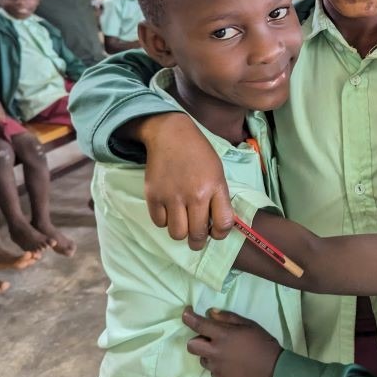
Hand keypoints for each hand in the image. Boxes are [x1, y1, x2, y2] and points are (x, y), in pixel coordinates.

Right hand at [136, 113, 234, 248]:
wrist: (171, 135)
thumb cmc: (198, 154)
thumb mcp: (217, 172)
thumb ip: (219, 198)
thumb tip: (217, 225)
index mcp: (215, 187)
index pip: (223, 224)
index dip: (220, 234)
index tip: (215, 232)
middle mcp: (194, 194)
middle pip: (197, 235)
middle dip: (198, 241)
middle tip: (197, 237)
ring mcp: (172, 196)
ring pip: (177, 234)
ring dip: (181, 232)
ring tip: (183, 222)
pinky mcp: (153, 196)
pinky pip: (159, 223)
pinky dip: (165, 221)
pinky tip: (169, 209)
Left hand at [183, 308, 280, 376]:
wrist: (273, 370)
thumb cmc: (262, 343)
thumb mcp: (248, 324)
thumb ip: (228, 318)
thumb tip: (211, 313)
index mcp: (223, 336)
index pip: (198, 325)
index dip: (189, 317)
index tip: (186, 313)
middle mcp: (216, 353)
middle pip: (192, 346)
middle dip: (197, 340)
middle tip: (210, 339)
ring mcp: (216, 369)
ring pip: (203, 359)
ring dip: (210, 354)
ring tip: (227, 353)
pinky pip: (213, 371)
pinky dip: (218, 366)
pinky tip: (232, 364)